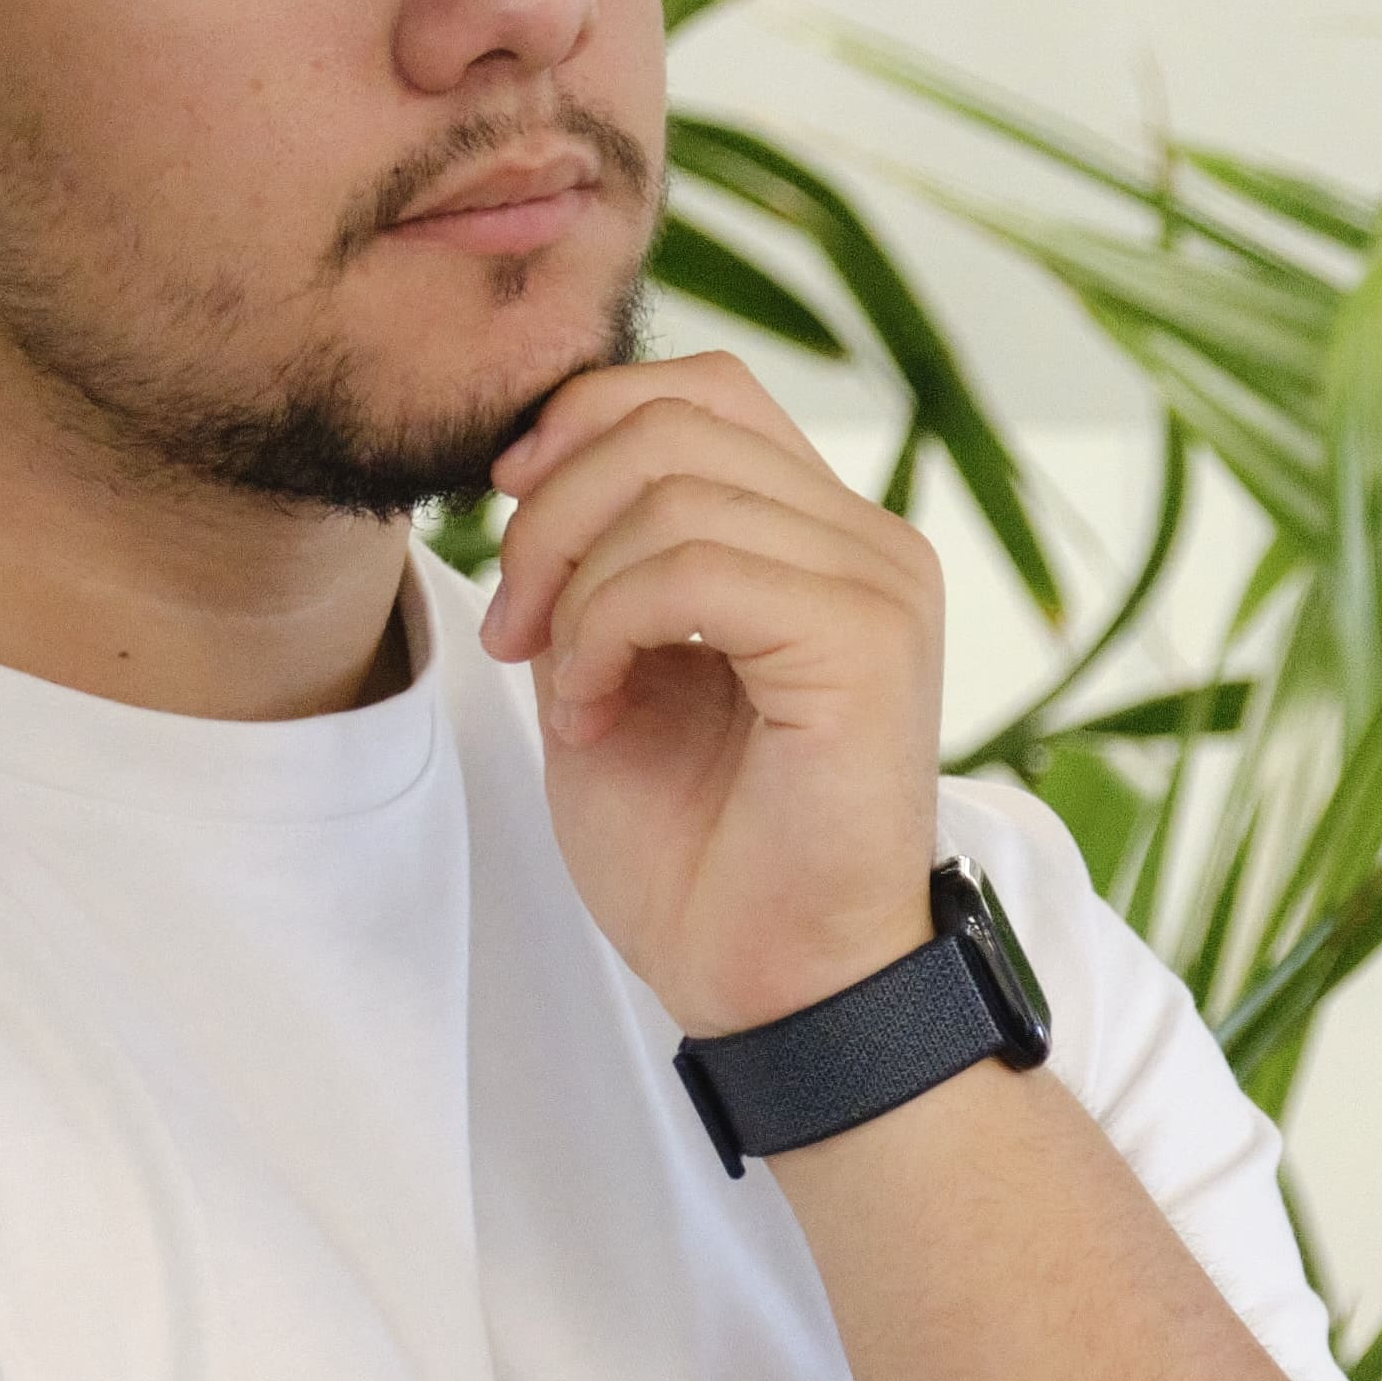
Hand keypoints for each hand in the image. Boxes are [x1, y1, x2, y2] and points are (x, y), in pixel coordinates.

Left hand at [478, 352, 945, 1038]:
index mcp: (817, 533)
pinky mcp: (866, 641)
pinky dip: (607, 630)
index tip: (504, 514)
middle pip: (672, 418)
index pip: (697, 390)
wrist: (769, 990)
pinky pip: (696, 568)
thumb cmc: (698, 850)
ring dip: (572, 589)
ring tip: (564, 689)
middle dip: (550, 510)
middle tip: (511, 627)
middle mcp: (866, 540)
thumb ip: (596, 559)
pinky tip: (593, 710)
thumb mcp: (609, 666)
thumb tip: (533, 460)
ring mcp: (877, 583)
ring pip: (672, 490)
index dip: (580, 424)